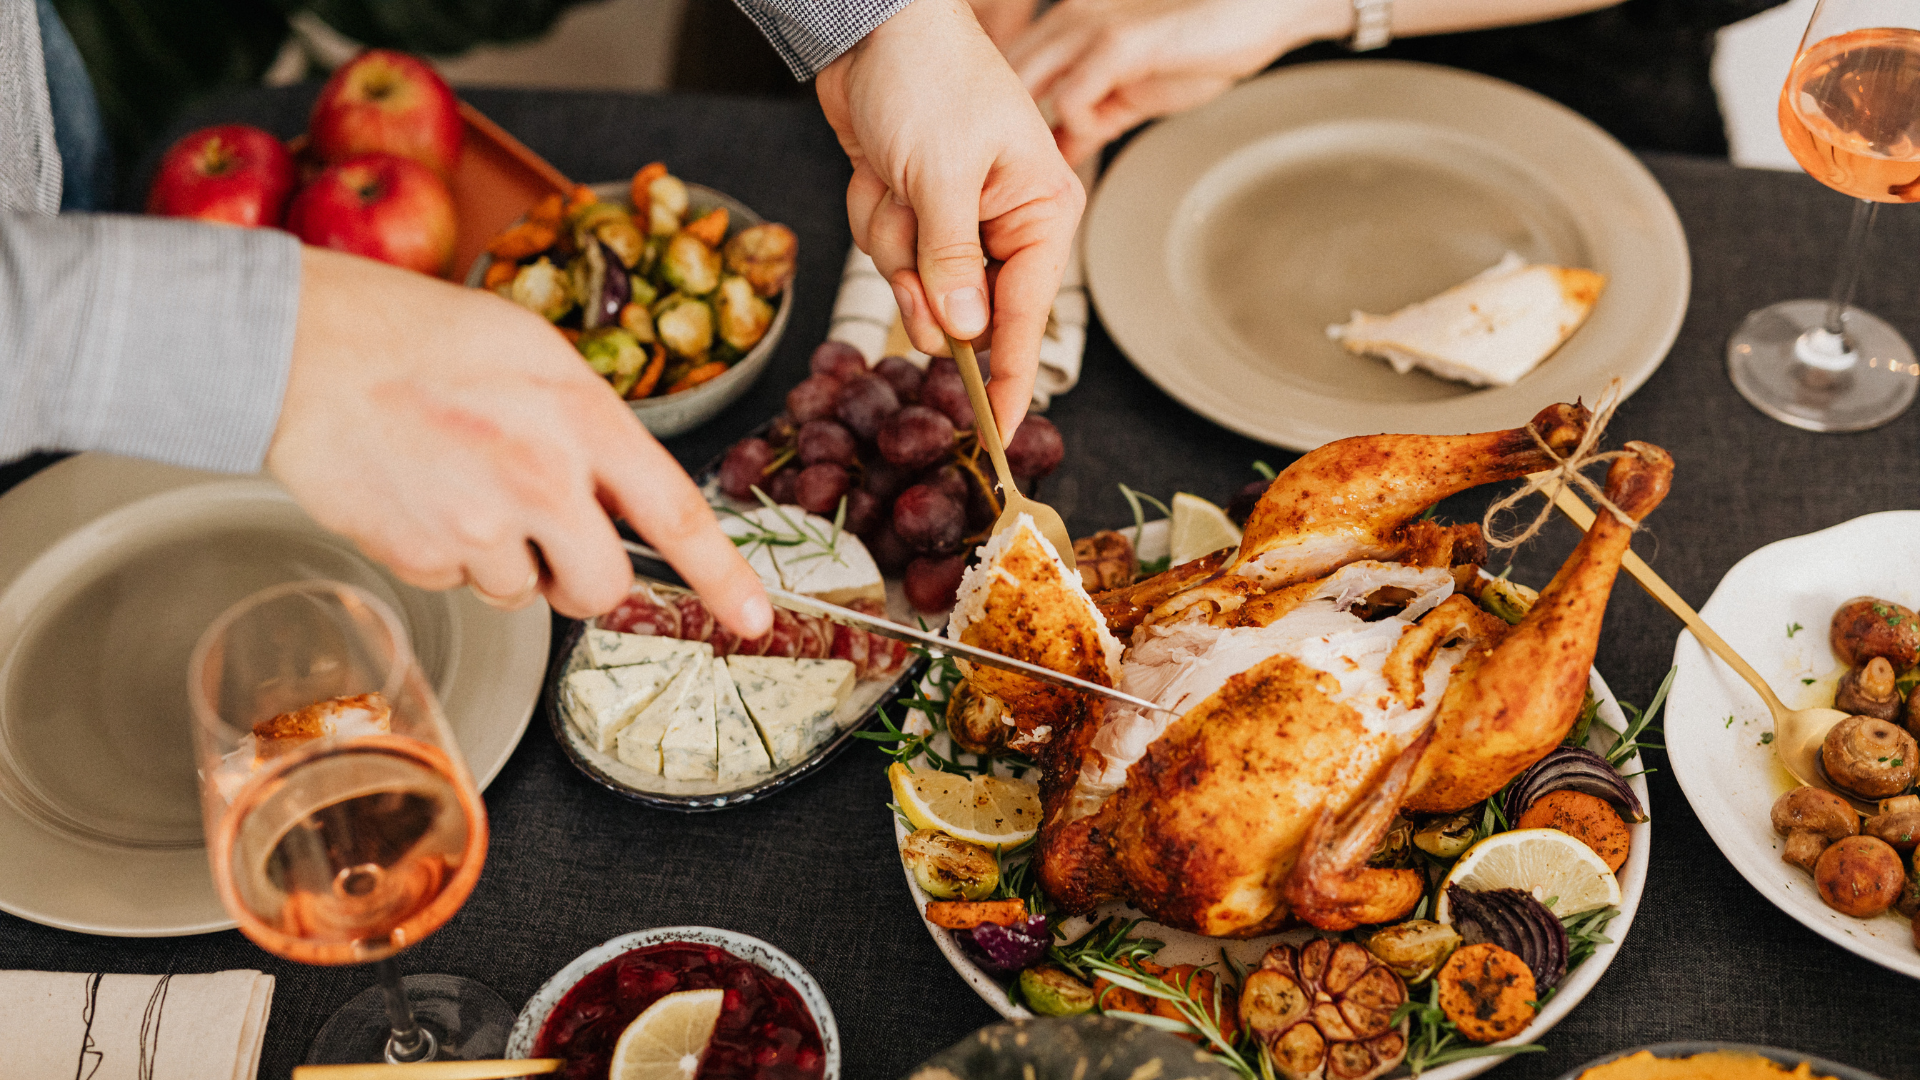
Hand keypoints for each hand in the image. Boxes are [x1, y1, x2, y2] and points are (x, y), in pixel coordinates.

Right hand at [267, 247, 772, 634]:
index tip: (755, 619)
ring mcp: (479, 525)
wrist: (300, 348)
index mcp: (583, 418)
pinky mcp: (421, 557)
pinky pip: (457, 584)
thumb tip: (620, 494)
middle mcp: (541, 478)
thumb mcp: (535, 354)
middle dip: (584, 579)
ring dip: (505, 559)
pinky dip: (444, 554)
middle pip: (602, 589)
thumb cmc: (418, 335)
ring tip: (458, 482)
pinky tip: (418, 494)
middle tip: (549, 536)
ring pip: (524, 591)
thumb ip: (589, 427)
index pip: (676, 514)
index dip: (724, 577)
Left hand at [817, 0, 1083, 434]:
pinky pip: (889, 252)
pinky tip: (879, 170)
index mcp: (1041, 211)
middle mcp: (1008, 224)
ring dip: (891, 238)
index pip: (1028, 318)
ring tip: (894, 179)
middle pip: (962, 309)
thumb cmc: (927, 78)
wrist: (873, 28)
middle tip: (909, 222)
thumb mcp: (939, 174)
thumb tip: (963, 331)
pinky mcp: (918, 215)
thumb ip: (950, 260)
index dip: (1011, 380)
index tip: (997, 437)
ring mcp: (959, 223)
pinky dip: (874, 215)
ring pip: (915, 284)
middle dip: (919, 275)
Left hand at [1006, 0, 1347, 164]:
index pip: (1004, 77)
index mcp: (1065, 29)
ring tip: (1039, 174)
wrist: (1260, 9)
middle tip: (1009, 182)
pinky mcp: (1120, 44)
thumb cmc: (1203, 44)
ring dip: (1026, 141)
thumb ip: (1091, 116)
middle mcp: (1066, 22)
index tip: (994, 172)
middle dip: (999, 135)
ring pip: (1025, 88)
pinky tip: (1091, 140)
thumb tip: (1062, 152)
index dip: (993, 123)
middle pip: (1001, 84)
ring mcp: (1089, 29)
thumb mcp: (1131, 88)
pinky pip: (1072, 96)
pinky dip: (1073, 128)